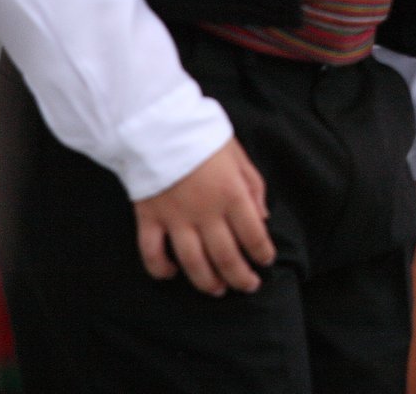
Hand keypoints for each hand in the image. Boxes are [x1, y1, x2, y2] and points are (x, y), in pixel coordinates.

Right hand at [133, 136, 274, 295]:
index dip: (262, 253)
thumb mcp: (239, 156)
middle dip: (240, 277)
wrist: (158, 125)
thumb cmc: (203, 136)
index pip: (253, 235)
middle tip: (248, 286)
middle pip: (226, 256)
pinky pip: (152, 252)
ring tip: (217, 290)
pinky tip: (171, 274)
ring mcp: (175, 218)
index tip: (266, 261)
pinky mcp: (149, 218)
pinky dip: (160, 268)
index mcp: (232, 194)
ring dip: (207, 282)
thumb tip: (263, 218)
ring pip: (193, 262)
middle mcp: (206, 212)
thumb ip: (254, 188)